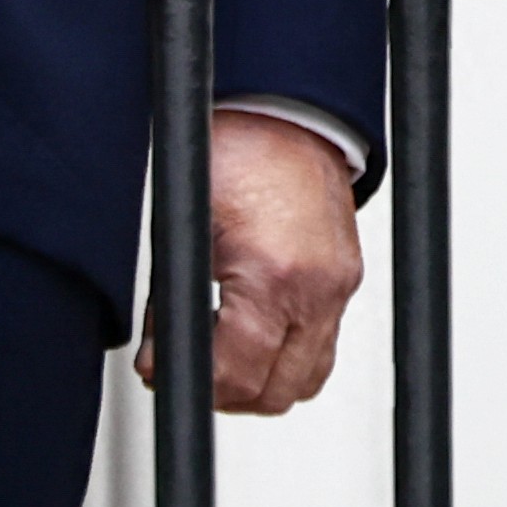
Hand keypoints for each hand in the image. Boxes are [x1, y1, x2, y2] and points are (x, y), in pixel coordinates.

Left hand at [142, 107, 368, 415]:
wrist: (283, 114)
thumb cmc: (235, 152)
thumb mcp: (186, 226)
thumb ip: (173, 300)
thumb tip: (159, 354)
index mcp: (272, 273)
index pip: (237, 372)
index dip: (193, 383)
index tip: (163, 372)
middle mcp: (317, 287)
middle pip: (276, 391)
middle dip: (226, 392)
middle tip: (187, 370)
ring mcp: (339, 287)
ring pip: (306, 380)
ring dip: (261, 381)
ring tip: (218, 357)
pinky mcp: (347, 280)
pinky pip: (323, 347)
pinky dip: (287, 356)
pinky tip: (252, 335)